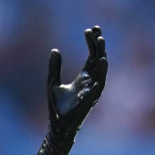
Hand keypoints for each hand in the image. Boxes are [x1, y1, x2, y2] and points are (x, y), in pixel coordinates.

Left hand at [47, 25, 106, 139]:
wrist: (57, 125)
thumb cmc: (57, 106)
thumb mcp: (52, 82)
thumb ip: (55, 67)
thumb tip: (55, 50)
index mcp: (83, 77)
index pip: (91, 56)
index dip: (92, 42)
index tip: (90, 29)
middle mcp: (90, 82)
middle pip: (97, 59)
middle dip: (97, 44)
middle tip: (96, 30)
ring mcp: (92, 90)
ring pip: (100, 69)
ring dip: (101, 55)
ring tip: (100, 41)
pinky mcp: (90, 99)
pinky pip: (98, 84)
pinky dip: (101, 73)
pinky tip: (101, 61)